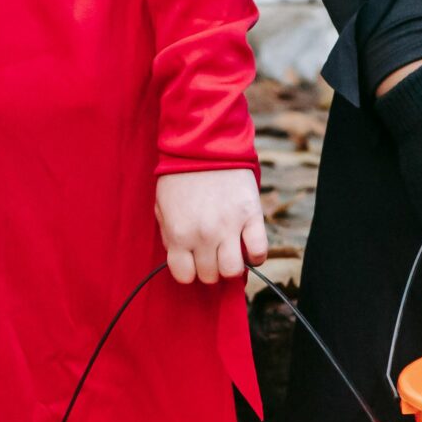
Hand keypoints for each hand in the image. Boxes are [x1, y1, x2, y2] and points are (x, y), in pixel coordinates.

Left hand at [156, 168, 269, 283]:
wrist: (204, 145)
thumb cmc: (179, 176)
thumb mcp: (162, 207)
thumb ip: (169, 236)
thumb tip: (182, 257)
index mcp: (179, 234)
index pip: (184, 276)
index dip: (189, 270)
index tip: (193, 260)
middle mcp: (204, 235)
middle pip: (210, 276)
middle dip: (209, 267)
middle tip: (211, 252)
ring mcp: (230, 227)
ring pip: (233, 271)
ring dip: (231, 265)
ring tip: (229, 252)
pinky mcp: (251, 216)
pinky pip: (259, 252)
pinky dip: (255, 256)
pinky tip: (248, 247)